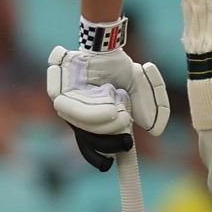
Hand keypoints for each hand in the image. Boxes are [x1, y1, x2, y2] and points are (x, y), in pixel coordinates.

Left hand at [46, 37, 168, 171]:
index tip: (110, 166)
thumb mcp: (140, 88)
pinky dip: (92, 111)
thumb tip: (154, 131)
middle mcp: (79, 118)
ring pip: (82, 128)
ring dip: (103, 122)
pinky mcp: (57, 93)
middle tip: (127, 128)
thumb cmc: (118, 68)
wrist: (104, 45)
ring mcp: (67, 107)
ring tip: (119, 107)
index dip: (100, 158)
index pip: (93, 147)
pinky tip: (108, 97)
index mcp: (96, 121)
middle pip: (89, 142)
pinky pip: (71, 112)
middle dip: (110, 140)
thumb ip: (151, 108)